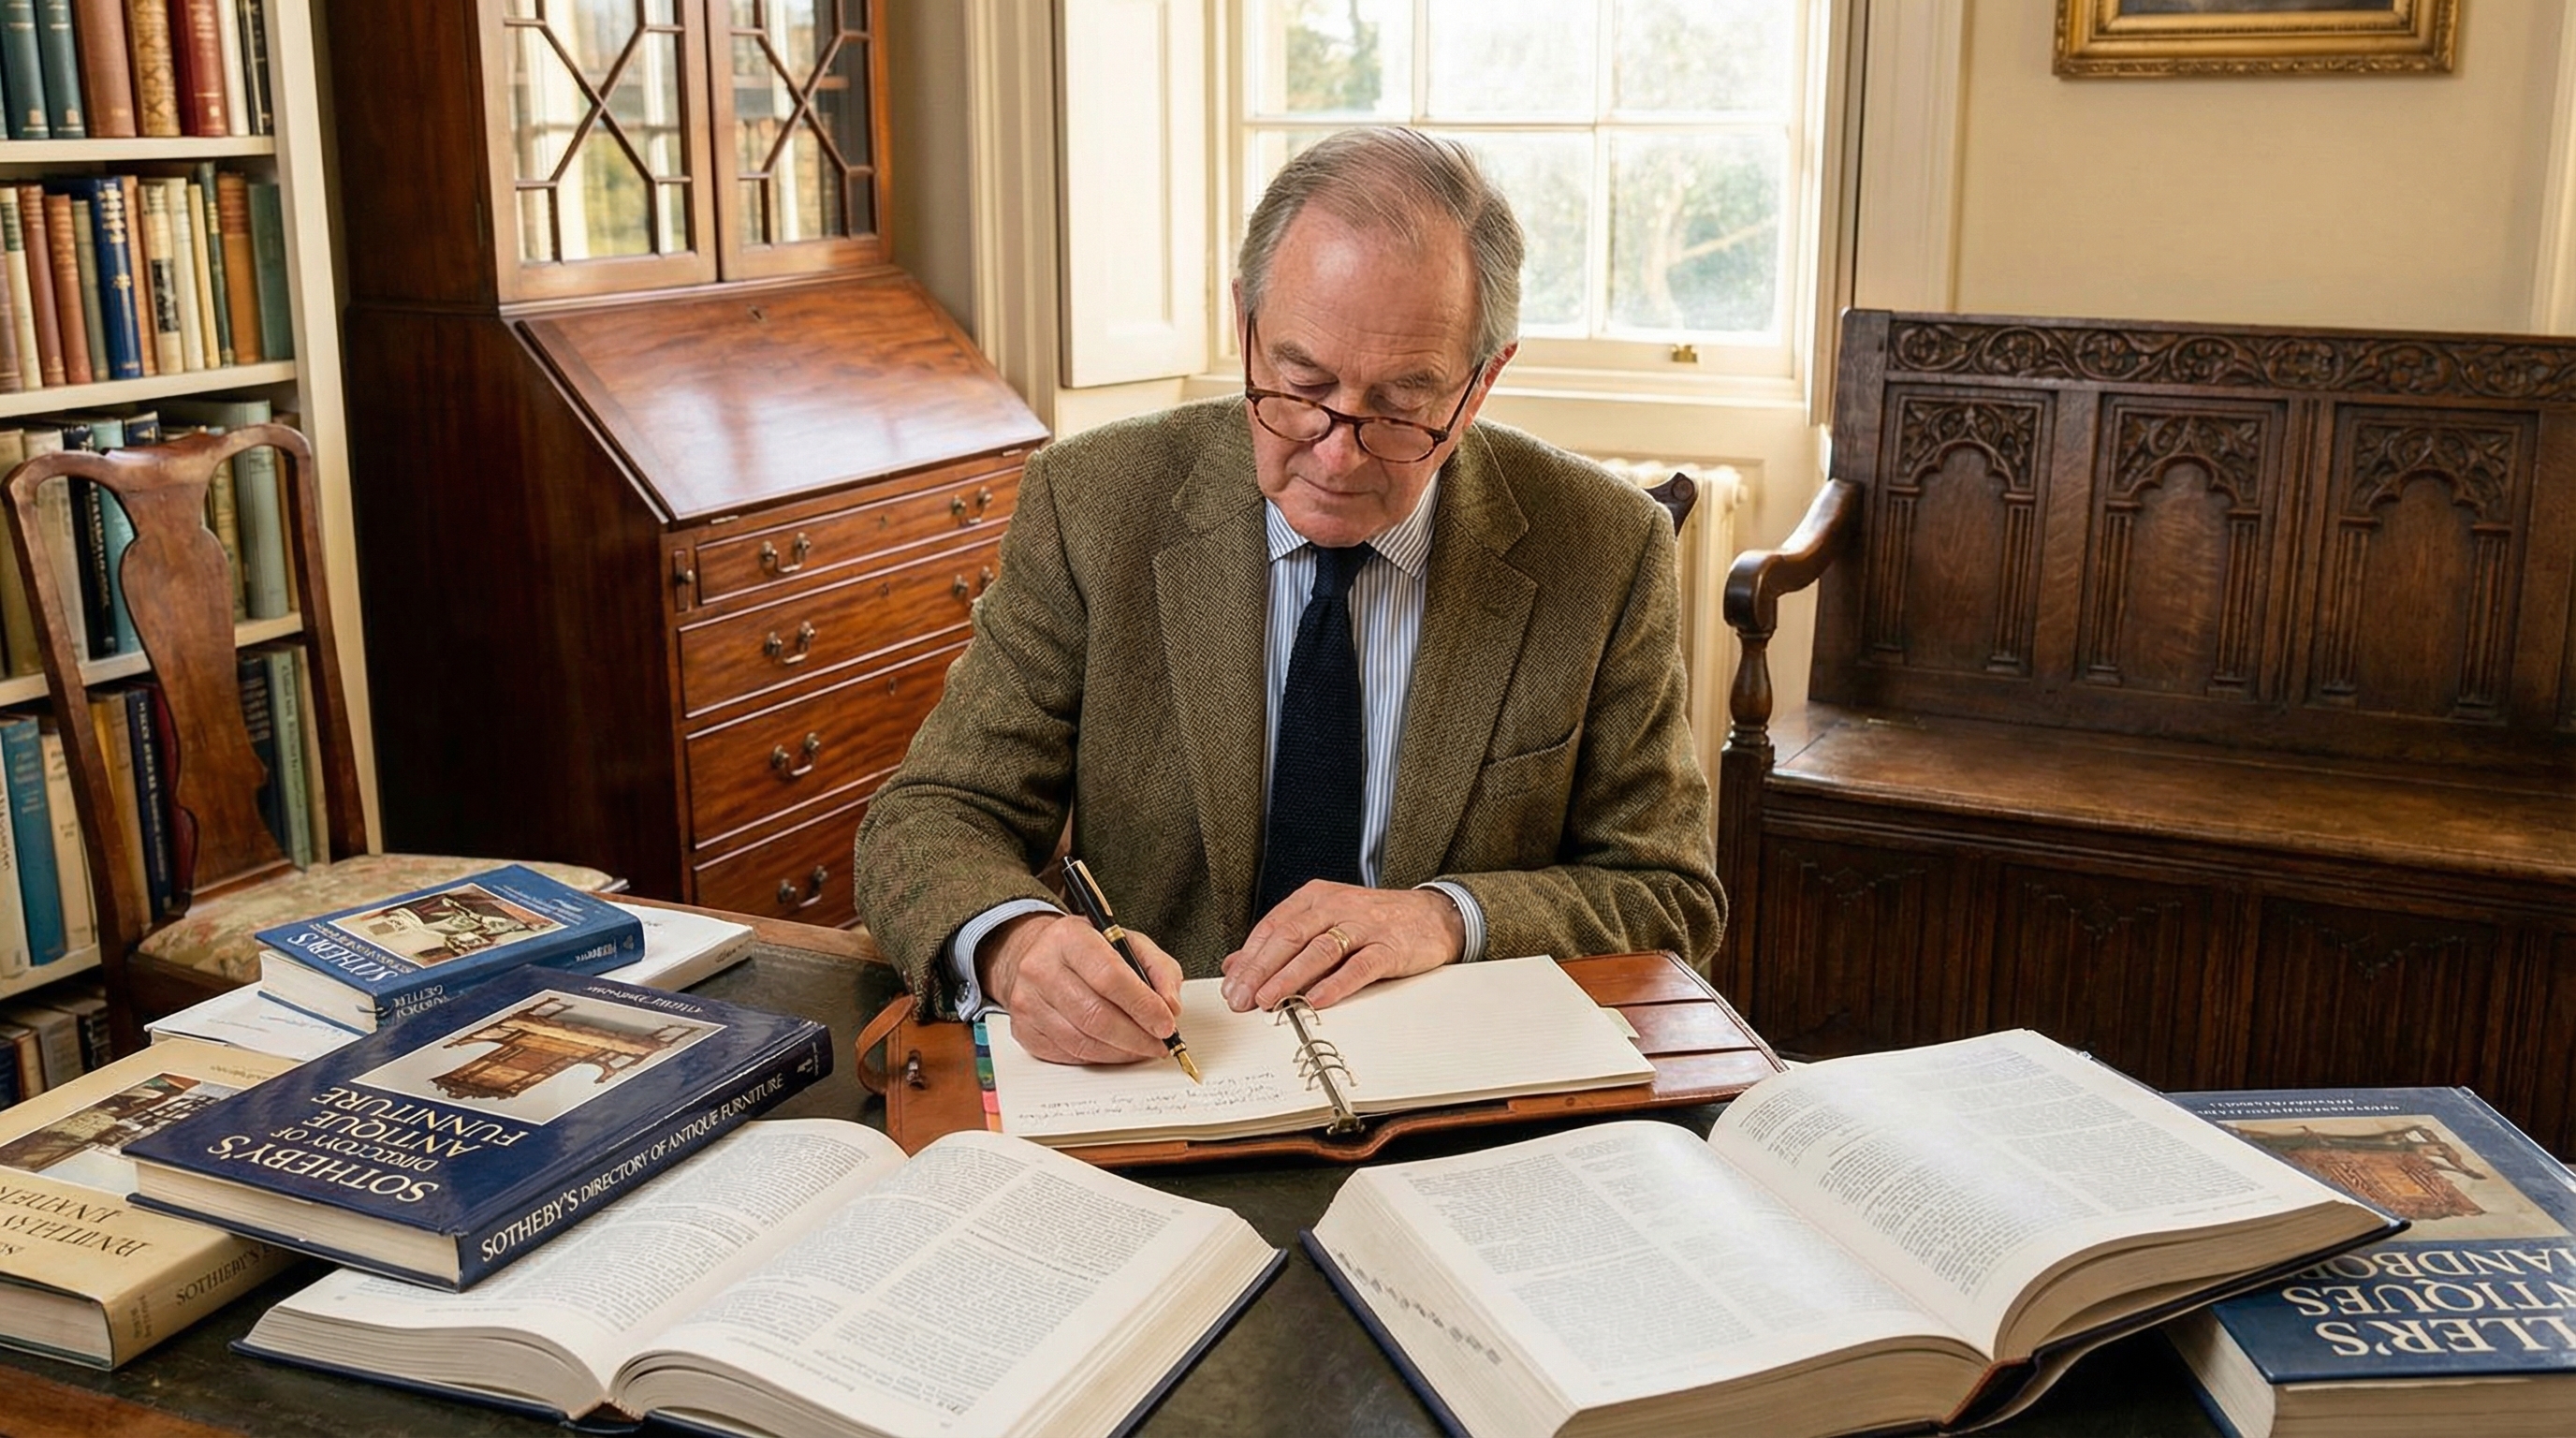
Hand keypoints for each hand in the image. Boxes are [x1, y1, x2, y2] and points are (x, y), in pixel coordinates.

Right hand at [979, 912, 1183, 1064]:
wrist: (1037, 955)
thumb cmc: (1088, 950)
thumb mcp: (1129, 943)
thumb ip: (1159, 969)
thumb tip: (1171, 1007)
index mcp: (1069, 937)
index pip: (1110, 977)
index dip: (1143, 1006)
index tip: (1166, 1023)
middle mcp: (1041, 967)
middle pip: (1095, 1015)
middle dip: (1136, 1036)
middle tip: (1159, 1043)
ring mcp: (1027, 1001)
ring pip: (1082, 1041)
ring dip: (1121, 1051)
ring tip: (1143, 1048)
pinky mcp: (1023, 1029)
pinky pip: (1068, 1054)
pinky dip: (1100, 1058)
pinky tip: (1116, 1050)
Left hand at [1220, 882, 1464, 1011]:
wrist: (1433, 915)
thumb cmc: (1374, 921)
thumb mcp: (1325, 922)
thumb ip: (1282, 941)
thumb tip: (1236, 964)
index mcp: (1316, 898)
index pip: (1273, 927)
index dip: (1249, 958)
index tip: (1231, 986)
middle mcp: (1337, 907)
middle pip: (1290, 937)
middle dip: (1260, 970)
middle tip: (1241, 999)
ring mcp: (1364, 926)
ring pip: (1319, 950)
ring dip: (1290, 977)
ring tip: (1268, 1000)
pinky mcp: (1389, 947)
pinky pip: (1359, 966)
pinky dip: (1336, 984)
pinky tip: (1316, 1000)